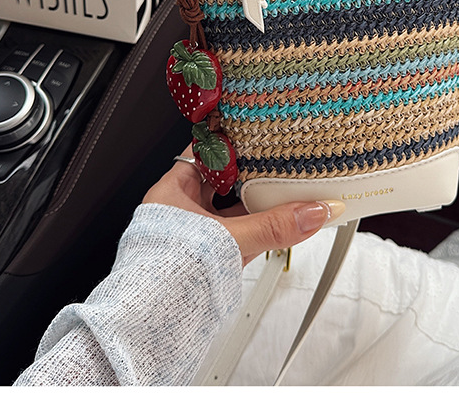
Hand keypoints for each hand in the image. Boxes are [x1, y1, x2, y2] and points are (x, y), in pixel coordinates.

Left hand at [143, 145, 344, 265]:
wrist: (147, 325)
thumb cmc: (162, 277)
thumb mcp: (228, 239)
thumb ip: (274, 226)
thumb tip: (312, 212)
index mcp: (173, 189)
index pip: (206, 151)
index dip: (233, 140)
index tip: (257, 132)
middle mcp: (180, 208)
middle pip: (223, 178)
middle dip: (251, 172)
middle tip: (278, 160)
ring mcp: (193, 232)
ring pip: (229, 207)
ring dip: (254, 201)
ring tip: (282, 189)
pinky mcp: (203, 255)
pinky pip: (233, 232)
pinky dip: (253, 227)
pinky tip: (272, 224)